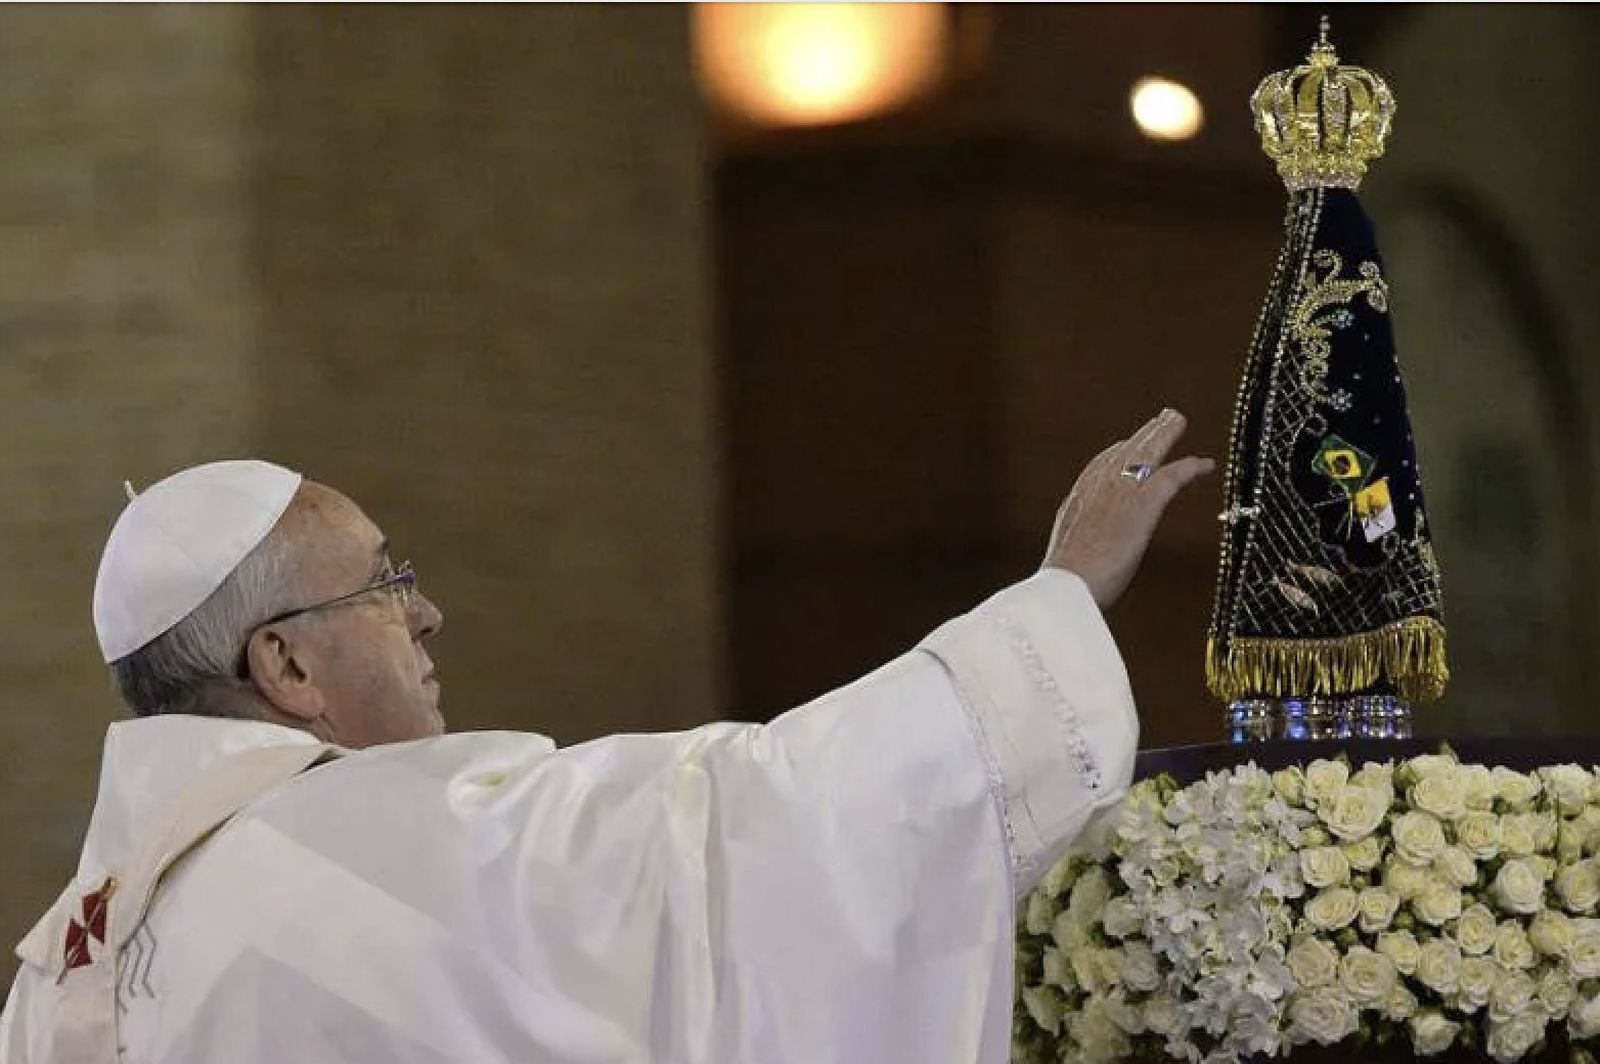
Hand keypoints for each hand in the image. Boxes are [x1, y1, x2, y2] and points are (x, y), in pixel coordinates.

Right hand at [1041, 409, 1214, 608]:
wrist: (1067, 587)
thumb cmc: (1064, 584)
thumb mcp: (1067, 559)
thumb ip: (1079, 549)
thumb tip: (1080, 562)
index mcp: (1077, 501)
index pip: (1099, 467)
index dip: (1116, 453)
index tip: (1126, 444)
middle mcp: (1097, 488)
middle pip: (1124, 450)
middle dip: (1143, 434)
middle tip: (1160, 418)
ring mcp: (1120, 493)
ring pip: (1146, 452)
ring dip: (1164, 434)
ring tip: (1177, 421)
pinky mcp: (1143, 505)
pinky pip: (1171, 477)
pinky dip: (1190, 467)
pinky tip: (1204, 464)